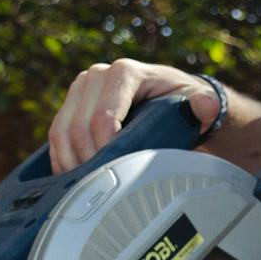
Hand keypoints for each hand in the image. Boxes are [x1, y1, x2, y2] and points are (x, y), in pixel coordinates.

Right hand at [47, 59, 220, 172]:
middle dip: (86, 159)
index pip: (103, 117)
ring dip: (69, 162)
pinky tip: (73, 178)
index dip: (104, 149)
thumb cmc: (181, 103)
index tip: (115, 173)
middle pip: (78, 125)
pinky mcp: (71, 105)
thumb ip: (203, 105)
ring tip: (84, 186)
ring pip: (62, 130)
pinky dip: (61, 158)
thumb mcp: (197, 103)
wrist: (168, 100)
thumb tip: (203, 106)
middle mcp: (98, 75)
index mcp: (125, 73)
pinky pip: (56, 134)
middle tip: (98, 187)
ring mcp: (81, 89)